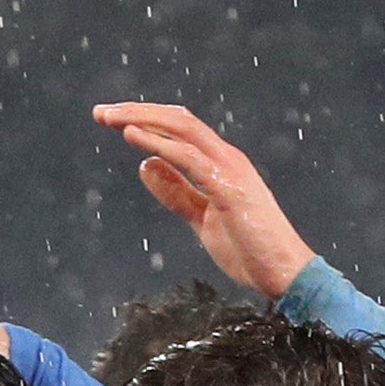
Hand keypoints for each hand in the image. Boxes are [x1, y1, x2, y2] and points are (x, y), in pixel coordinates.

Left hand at [95, 102, 318, 298]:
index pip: (180, 129)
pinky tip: (132, 136)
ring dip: (141, 119)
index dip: (146, 121)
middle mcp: (226, 157)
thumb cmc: (249, 249)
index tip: (112, 121)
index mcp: (221, 163)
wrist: (284, 273)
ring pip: (182, 129)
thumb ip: (176, 193)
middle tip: (100, 113)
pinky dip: (159, 143)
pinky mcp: (229, 188)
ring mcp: (229, 170)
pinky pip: (189, 157)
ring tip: (109, 118)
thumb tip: (146, 165)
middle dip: (136, 112)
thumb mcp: (201, 218)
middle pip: (178, 120)